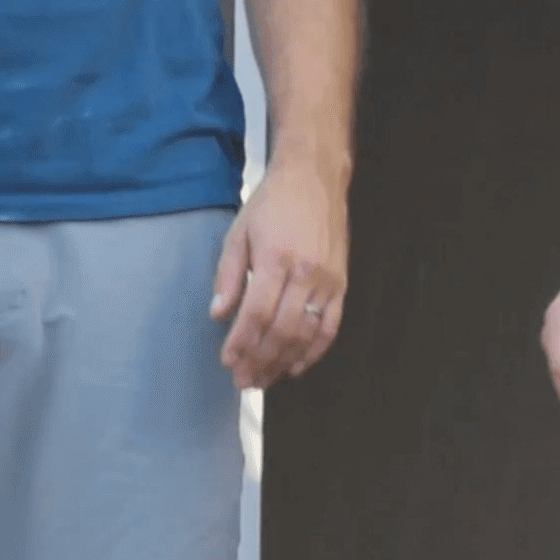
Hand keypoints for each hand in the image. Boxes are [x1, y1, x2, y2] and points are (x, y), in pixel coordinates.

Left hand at [210, 165, 346, 390]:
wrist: (315, 178)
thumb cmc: (272, 203)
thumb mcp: (239, 232)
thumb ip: (228, 275)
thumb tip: (218, 313)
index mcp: (276, 258)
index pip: (256, 313)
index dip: (241, 342)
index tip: (228, 361)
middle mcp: (305, 273)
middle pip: (281, 330)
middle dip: (260, 360)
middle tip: (244, 381)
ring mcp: (328, 281)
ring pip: (307, 334)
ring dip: (284, 362)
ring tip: (265, 380)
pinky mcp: (341, 284)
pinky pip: (330, 326)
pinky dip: (314, 351)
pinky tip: (296, 366)